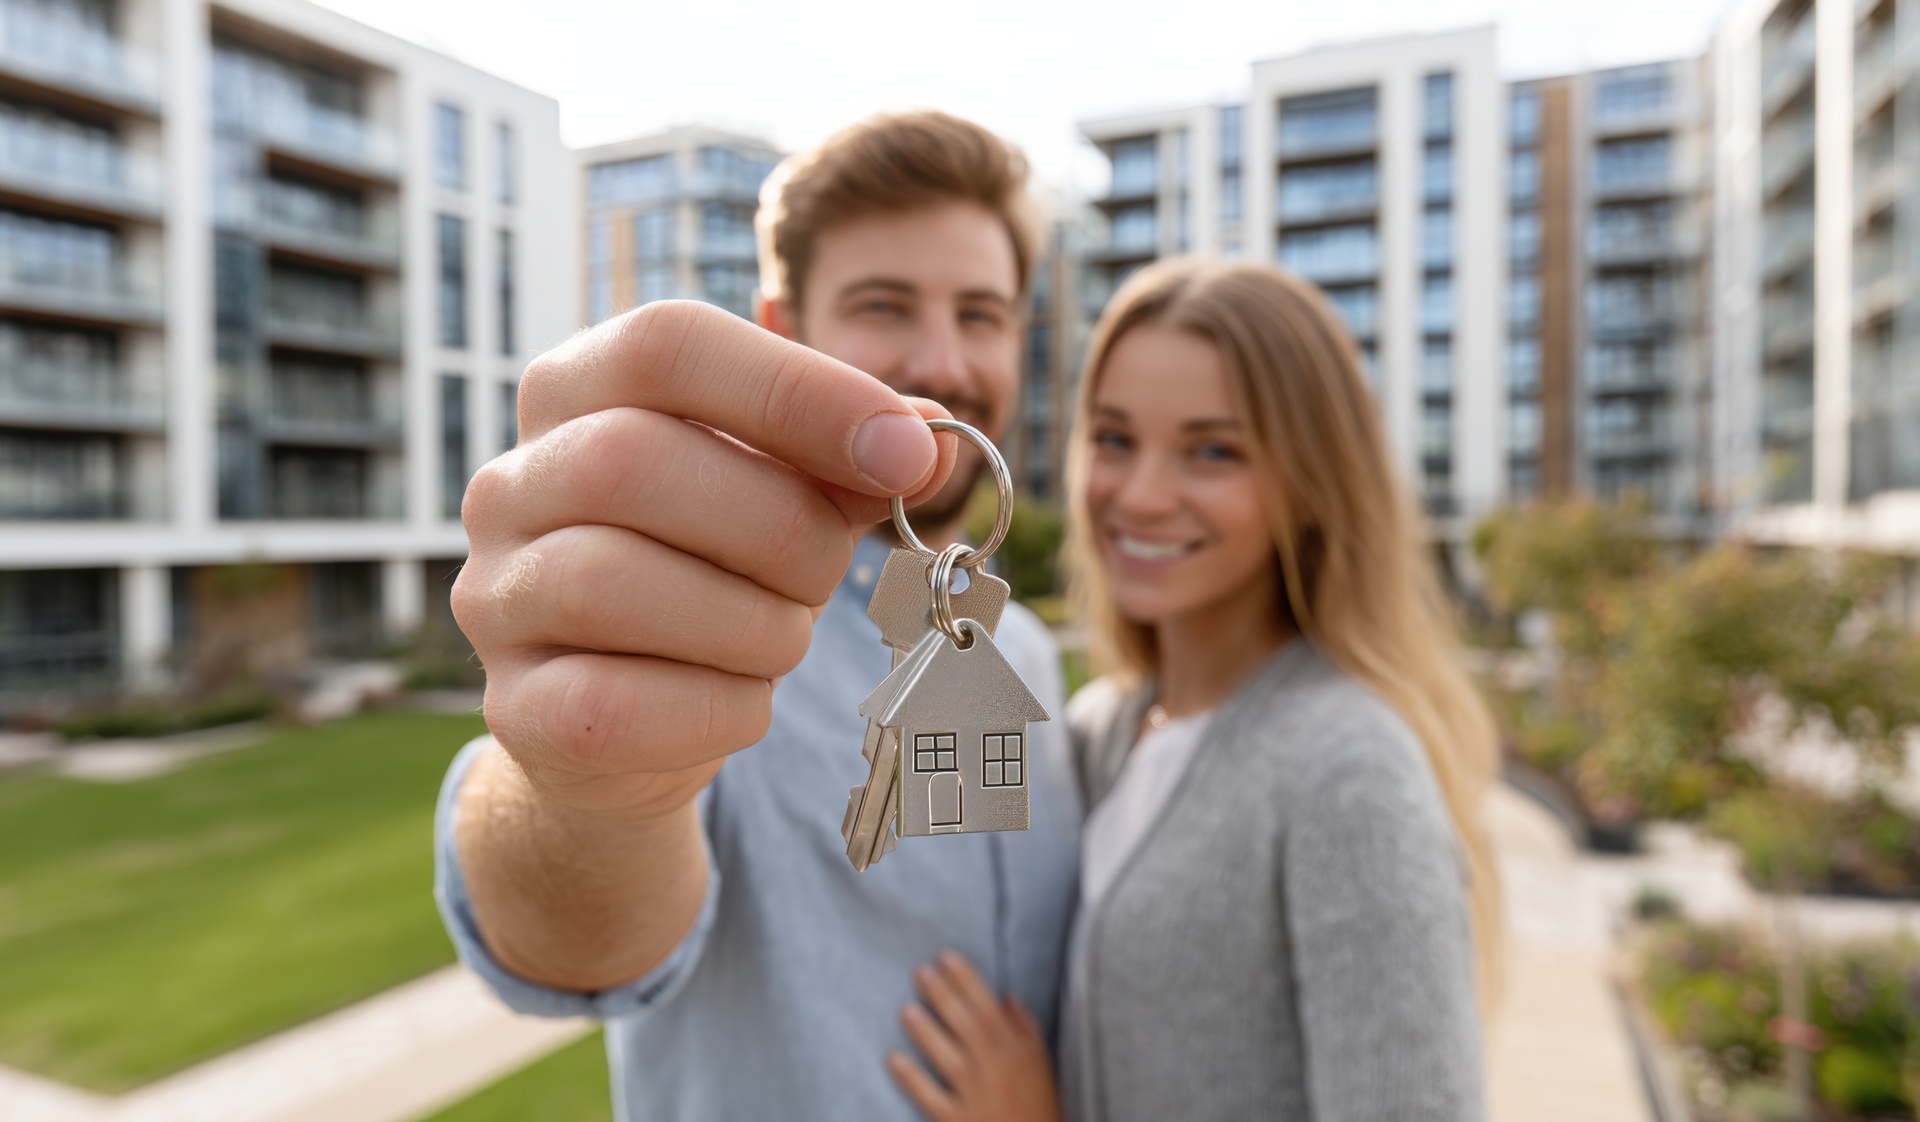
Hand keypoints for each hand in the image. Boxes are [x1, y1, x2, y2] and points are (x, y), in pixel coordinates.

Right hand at [453, 301, 956, 819]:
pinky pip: (613, 704)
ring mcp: (497, 595)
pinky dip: (716, 707)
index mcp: (577, 392)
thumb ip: (846, 461)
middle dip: (779, 526)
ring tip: (781, 638)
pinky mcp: (515, 708)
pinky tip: (742, 698)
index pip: (668, 343)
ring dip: (750, 622)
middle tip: (826, 575)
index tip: (906, 454)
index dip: (799, 390)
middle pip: (635, 460)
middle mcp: (512, 482)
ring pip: (615, 582)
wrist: (625, 727)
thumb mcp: (781, 497)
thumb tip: (928, 436)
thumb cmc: (711, 578)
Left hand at [888, 951, 1060, 1121]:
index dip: (967, 980)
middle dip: (943, 996)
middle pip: (967, 1026)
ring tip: (906, 1010)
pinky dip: (913, 1080)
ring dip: (927, 1033)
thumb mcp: (1042, 1066)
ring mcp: (976, 1097)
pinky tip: (894, 1059)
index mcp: (1017, 1052)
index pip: (989, 1008)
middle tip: (920, 972)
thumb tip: (1008, 999)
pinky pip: (932, 1099)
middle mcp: (996, 1070)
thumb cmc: (1038, 1107)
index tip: (946, 957)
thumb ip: (1026, 1030)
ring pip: (949, 1059)